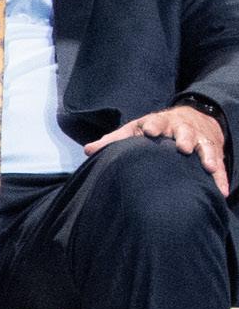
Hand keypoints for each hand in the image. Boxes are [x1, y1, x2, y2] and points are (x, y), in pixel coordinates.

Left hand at [86, 105, 229, 197]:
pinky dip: (221, 177)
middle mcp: (182, 129)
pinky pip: (219, 165)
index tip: (148, 131)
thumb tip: (87, 150)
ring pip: (205, 146)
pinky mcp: (213, 151)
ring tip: (209, 168)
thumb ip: (114, 140)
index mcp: (160, 122)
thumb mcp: (135, 130)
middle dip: (184, 138)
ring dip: (208, 156)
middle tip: (183, 148)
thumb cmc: (155, 128)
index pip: (156, 122)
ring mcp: (199, 139)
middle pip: (184, 131)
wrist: (192, 117)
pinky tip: (220, 191)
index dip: (153, 126)